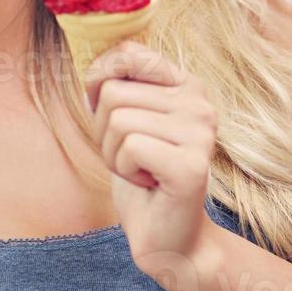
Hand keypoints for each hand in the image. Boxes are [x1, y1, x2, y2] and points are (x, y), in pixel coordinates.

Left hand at [85, 41, 220, 278]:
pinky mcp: (190, 165)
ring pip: (117, 120)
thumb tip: (91, 71)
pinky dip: (124, 170)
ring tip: (140, 171)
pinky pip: (129, 147)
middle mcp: (199, 103)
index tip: (102, 107)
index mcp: (185, 85)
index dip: (100, 77)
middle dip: (104, 131)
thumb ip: (115, 89)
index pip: (129, 52)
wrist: (169, 238)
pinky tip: (148, 183)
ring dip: (113, 154)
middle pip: (114, 93)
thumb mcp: (125, 123)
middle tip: (130, 157)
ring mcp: (200, 133)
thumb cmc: (143, 177)